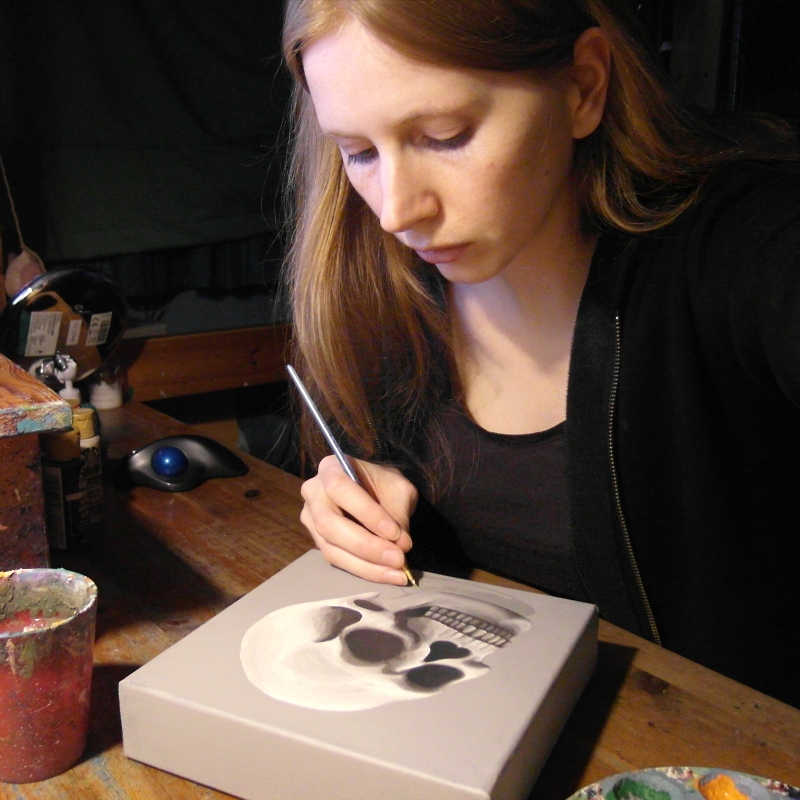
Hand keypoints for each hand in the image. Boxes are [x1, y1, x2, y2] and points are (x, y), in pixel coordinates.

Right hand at [300, 455, 417, 584]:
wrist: (375, 490)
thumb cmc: (384, 484)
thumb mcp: (398, 489)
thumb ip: (398, 513)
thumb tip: (400, 545)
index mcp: (330, 469)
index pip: (341, 489)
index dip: (366, 513)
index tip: (394, 533)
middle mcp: (313, 493)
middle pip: (329, 524)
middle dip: (366, 546)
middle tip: (397, 558)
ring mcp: (311, 519)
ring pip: (331, 548)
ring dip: (366, 565)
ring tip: (396, 573)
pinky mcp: (318, 541)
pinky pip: (337, 560)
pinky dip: (364, 570)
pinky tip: (387, 574)